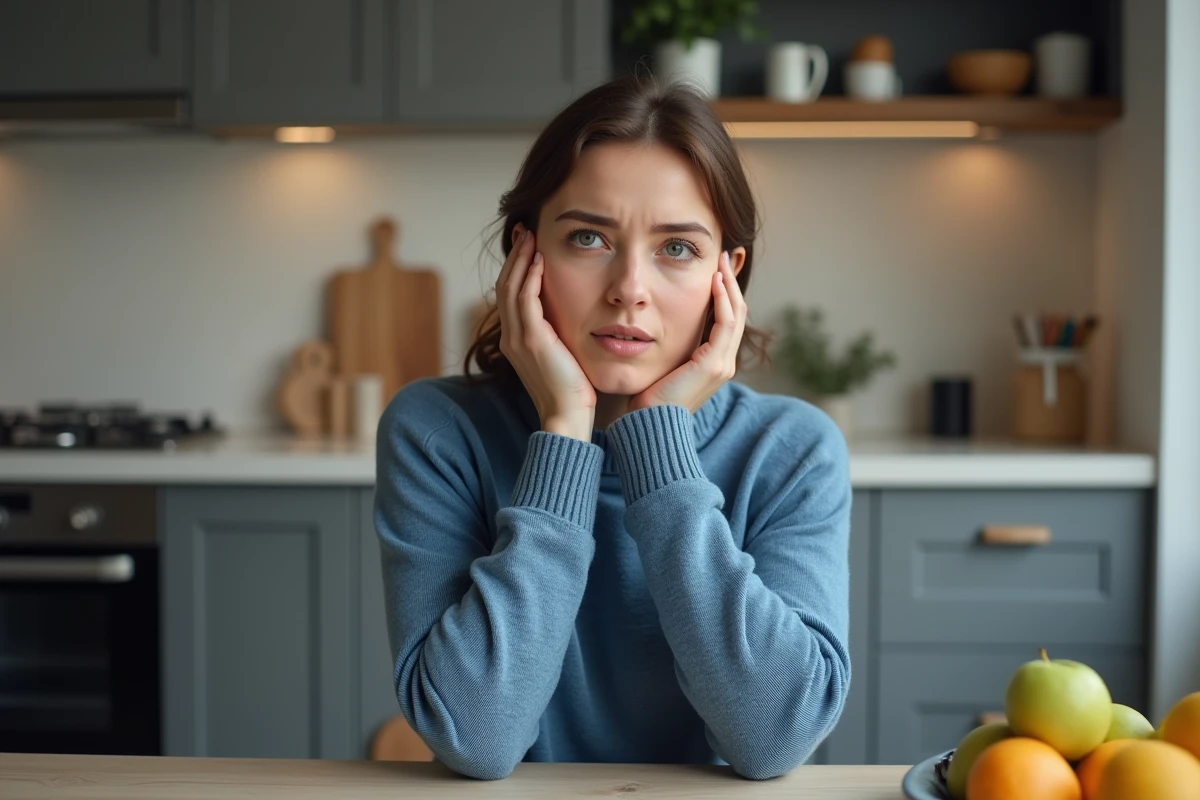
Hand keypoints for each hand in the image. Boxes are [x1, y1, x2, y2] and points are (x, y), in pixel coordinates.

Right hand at [496, 226, 596, 441]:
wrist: (567, 417)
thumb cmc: (572, 392)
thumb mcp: (562, 356)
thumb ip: (558, 335)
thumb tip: (569, 316)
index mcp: (515, 340)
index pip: (510, 294)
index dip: (517, 268)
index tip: (528, 246)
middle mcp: (510, 337)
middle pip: (505, 285)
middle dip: (515, 255)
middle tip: (525, 231)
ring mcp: (517, 338)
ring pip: (511, 287)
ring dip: (520, 259)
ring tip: (530, 236)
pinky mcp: (531, 340)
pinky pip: (524, 299)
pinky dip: (530, 276)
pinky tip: (539, 259)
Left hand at [629, 251, 746, 413]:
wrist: (648, 424)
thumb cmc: (649, 398)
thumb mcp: (664, 363)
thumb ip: (672, 345)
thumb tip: (659, 323)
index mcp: (714, 363)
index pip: (728, 319)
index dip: (725, 292)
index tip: (716, 268)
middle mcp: (724, 363)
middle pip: (737, 312)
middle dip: (731, 282)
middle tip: (724, 256)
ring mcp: (722, 364)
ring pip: (735, 314)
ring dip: (729, 285)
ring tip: (721, 261)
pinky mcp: (713, 364)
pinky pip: (725, 323)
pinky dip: (722, 300)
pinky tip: (714, 281)